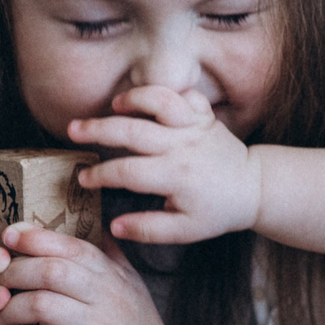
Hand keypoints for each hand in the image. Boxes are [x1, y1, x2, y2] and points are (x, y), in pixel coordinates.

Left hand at [0, 221, 190, 324]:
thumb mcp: (131, 289)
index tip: (6, 236)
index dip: (36, 238)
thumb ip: (110, 259)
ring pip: (42, 305)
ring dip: (6, 310)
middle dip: (11, 273)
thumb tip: (91, 222)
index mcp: (114, 276)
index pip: (71, 246)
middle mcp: (111, 297)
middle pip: (51, 271)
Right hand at [69, 86, 260, 244]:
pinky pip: (182, 94)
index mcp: (176, 177)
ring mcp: (195, 126)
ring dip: (133, 99)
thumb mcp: (183, 231)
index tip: (83, 179)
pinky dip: (163, 93)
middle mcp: (183, 147)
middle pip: (133, 131)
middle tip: (72, 130)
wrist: (252, 187)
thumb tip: (114, 226)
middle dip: (98, 129)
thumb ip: (148, 229)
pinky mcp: (203, 115)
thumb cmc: (216, 211)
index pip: (127, 172)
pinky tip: (145, 102)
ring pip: (160, 101)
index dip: (100, 176)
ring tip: (113, 105)